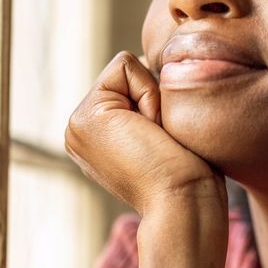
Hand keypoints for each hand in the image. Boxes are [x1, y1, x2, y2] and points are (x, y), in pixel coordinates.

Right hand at [65, 51, 223, 215]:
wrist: (184, 202)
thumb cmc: (190, 174)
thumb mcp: (163, 131)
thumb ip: (147, 105)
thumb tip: (151, 65)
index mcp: (98, 135)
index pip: (129, 83)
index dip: (157, 98)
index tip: (162, 139)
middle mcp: (81, 130)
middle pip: (126, 74)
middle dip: (153, 96)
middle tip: (160, 141)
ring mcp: (77, 125)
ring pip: (125, 68)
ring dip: (152, 97)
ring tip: (155, 138)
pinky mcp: (85, 117)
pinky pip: (124, 66)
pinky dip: (148, 92)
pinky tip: (151, 130)